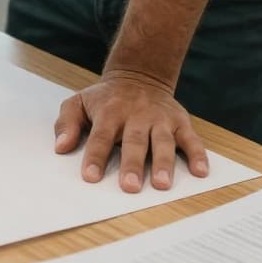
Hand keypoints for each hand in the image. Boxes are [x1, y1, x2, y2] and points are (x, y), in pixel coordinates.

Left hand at [53, 70, 209, 192]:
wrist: (139, 75)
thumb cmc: (105, 99)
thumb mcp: (78, 102)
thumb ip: (67, 123)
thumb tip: (60, 146)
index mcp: (110, 113)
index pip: (101, 137)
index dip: (95, 157)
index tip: (90, 177)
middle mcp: (137, 116)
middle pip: (134, 142)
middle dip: (132, 165)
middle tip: (130, 187)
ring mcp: (160, 120)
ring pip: (163, 142)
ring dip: (164, 164)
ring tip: (162, 185)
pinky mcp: (180, 123)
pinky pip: (191, 139)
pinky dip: (198, 155)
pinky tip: (200, 171)